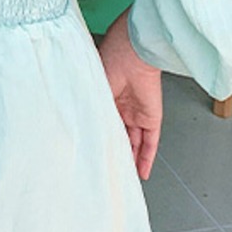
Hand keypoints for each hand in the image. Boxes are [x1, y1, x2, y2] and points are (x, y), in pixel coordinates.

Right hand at [97, 14, 161, 180]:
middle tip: (108, 170)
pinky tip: (143, 172)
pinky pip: (151, 142)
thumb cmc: (110, 62)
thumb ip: (89, 115)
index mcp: (105, 98)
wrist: (133, 53)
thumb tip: (79, 135)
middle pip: (119, 137)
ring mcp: (137, 114)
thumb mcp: (93, 93)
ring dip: (131, 160)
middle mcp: (121, 108)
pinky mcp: (152, 118)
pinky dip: (147, 158)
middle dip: (115, 153)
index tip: (92, 155)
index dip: (98, 140)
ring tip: (124, 177)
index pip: (102, 125)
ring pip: (135, 143)